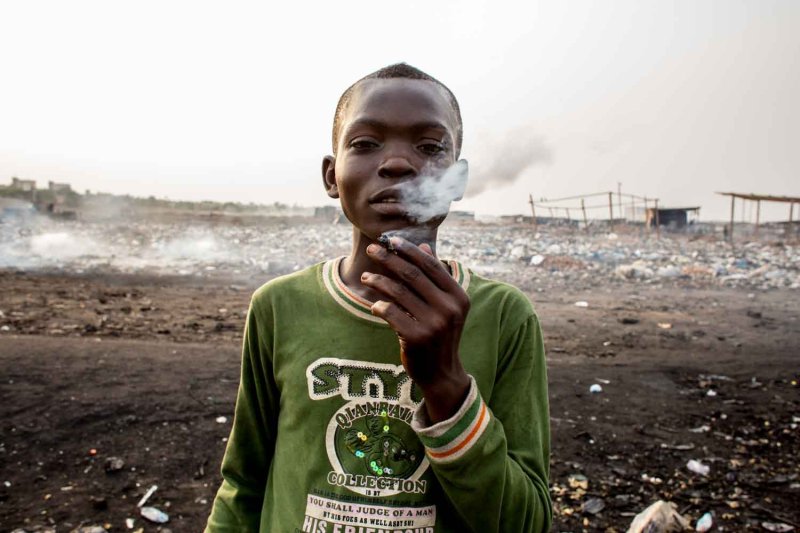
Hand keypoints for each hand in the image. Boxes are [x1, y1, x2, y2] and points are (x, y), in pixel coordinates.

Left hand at [362, 236, 470, 421]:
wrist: (442, 373)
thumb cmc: (440, 334)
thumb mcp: (446, 306)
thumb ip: (435, 278)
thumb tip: (425, 248)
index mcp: (458, 296)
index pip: (431, 265)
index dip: (409, 250)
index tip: (391, 240)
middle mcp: (449, 308)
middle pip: (412, 275)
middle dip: (389, 259)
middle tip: (371, 250)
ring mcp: (434, 324)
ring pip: (398, 292)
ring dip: (378, 281)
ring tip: (366, 276)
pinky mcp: (417, 338)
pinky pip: (391, 313)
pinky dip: (379, 306)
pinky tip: (374, 305)